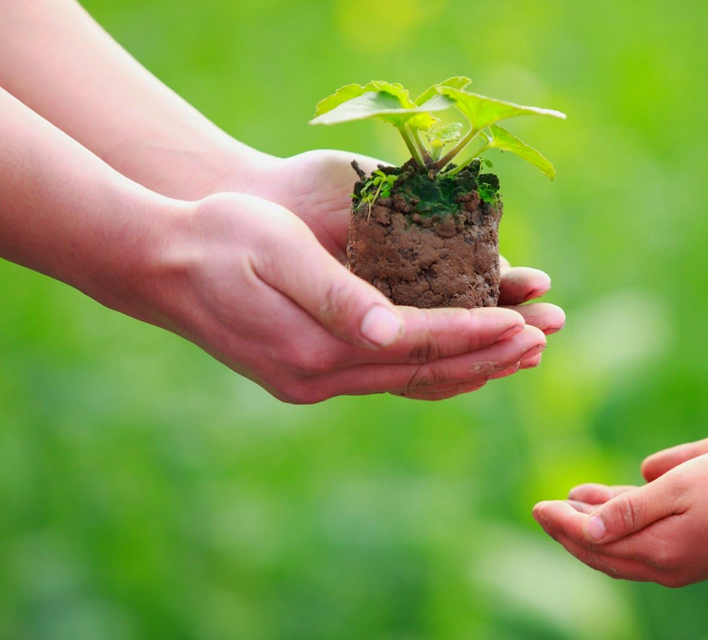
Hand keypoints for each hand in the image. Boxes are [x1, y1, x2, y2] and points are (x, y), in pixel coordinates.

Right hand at [133, 192, 545, 402]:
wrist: (161, 266)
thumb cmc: (220, 240)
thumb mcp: (275, 250)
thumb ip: (334, 293)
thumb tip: (389, 328)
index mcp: (317, 346)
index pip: (419, 343)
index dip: (476, 332)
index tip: (524, 322)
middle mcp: (320, 376)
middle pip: (424, 371)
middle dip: (488, 355)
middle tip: (543, 341)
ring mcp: (312, 383)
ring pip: (408, 381)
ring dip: (466, 368)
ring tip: (517, 354)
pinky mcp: (307, 376)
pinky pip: (386, 379)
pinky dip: (429, 370)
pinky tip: (456, 362)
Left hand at [532, 447, 707, 586]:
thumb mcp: (679, 488)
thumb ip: (629, 510)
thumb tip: (586, 528)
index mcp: (660, 550)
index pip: (594, 542)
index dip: (563, 524)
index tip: (537, 506)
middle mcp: (668, 567)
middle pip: (604, 554)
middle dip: (570, 532)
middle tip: (543, 510)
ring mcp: (684, 564)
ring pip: (623, 552)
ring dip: (594, 531)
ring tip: (571, 504)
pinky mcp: (698, 555)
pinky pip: (645, 548)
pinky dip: (622, 530)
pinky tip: (615, 508)